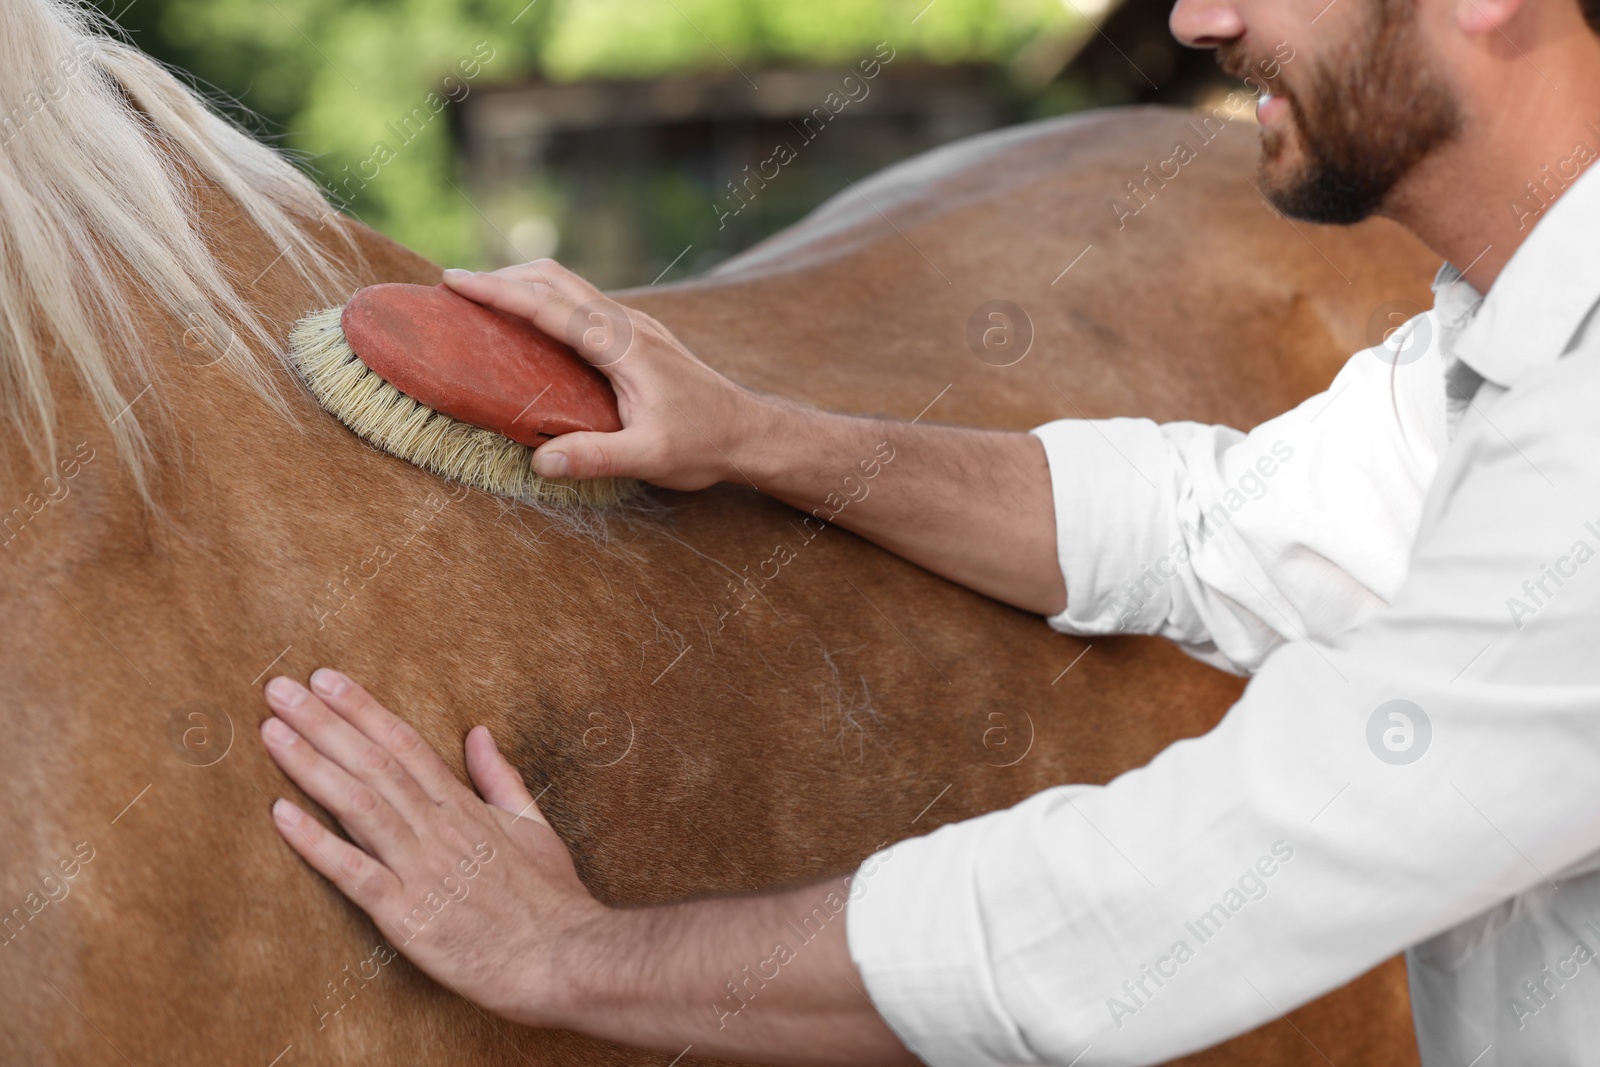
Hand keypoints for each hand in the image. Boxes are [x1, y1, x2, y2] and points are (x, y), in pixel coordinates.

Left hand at [259, 668, 601, 1025]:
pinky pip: (354, 873)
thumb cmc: (551, 900)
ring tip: (271, 732)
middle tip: (279, 690)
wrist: (564, 957)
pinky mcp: (407, 915)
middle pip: (374, 764)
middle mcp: (439, 829)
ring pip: (359, 805)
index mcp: (465, 808)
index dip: (363, 710)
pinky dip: (316, 843)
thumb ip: (500, 779)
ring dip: (311, 766)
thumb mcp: (534, 827)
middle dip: (323, 723)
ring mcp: (422, 870)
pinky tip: (281, 815)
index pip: (406, 745)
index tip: (326, 681)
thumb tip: (478, 733)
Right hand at [442, 260, 771, 490]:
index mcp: (622, 345)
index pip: (550, 307)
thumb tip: (540, 463)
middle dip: (505, 276)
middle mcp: (627, 325)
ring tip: (486, 299)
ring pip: (571, 286)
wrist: (751, 432)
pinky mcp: (639, 337)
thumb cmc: (705, 444)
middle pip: (556, 279)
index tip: (456, 281)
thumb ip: (596, 458)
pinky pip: (584, 304)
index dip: (499, 292)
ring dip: (526, 285)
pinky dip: (549, 302)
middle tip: (457, 287)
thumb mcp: (651, 458)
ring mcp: (635, 327)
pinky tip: (536, 325)